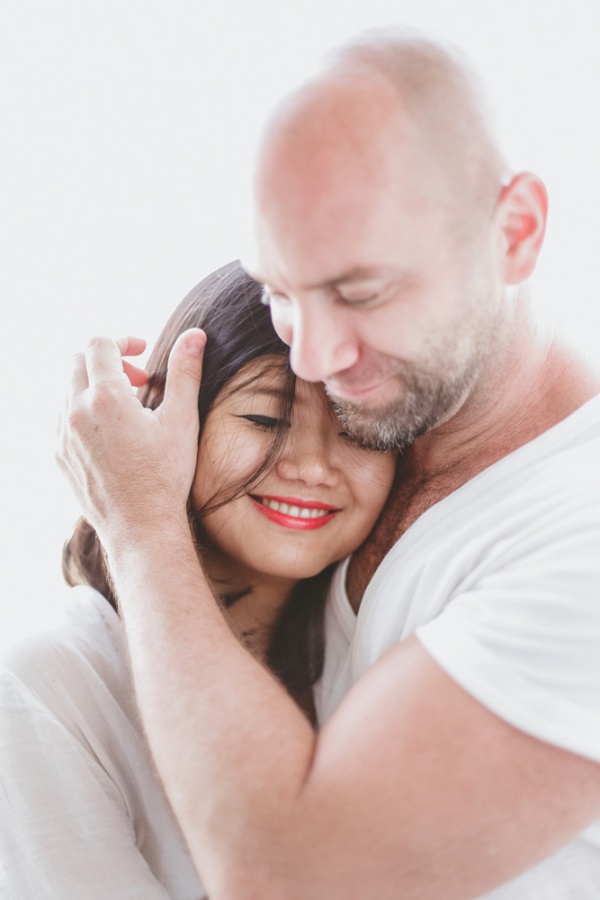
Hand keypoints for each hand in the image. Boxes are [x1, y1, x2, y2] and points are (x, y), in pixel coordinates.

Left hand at [57, 329, 205, 547]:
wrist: (140, 526)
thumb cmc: (165, 476)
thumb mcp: (181, 420)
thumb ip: (184, 372)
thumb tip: (195, 334)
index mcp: (105, 398)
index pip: (99, 344)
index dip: (123, 340)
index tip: (142, 353)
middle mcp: (75, 412)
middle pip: (77, 361)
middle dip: (108, 362)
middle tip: (138, 381)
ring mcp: (62, 435)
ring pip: (68, 390)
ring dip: (94, 387)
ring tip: (127, 409)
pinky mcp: (58, 456)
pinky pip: (63, 419)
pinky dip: (84, 412)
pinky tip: (112, 433)